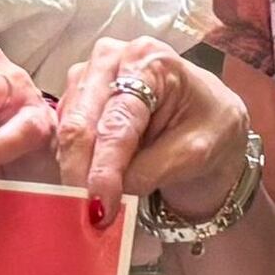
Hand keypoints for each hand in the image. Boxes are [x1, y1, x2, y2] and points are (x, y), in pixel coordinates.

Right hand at [46, 35, 256, 231]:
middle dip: (81, 173)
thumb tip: (110, 193)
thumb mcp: (197, 151)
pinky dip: (73, 166)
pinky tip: (90, 185)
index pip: (117, 121)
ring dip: (76, 172)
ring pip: (66, 133)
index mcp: (148, 60)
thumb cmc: (211, 129)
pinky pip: (63, 138)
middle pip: (80, 123)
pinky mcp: (76, 100)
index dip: (105, 168)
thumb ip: (152, 169)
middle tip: (90, 215)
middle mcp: (111, 59)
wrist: (209, 126)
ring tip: (95, 205)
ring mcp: (88, 77)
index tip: (101, 208)